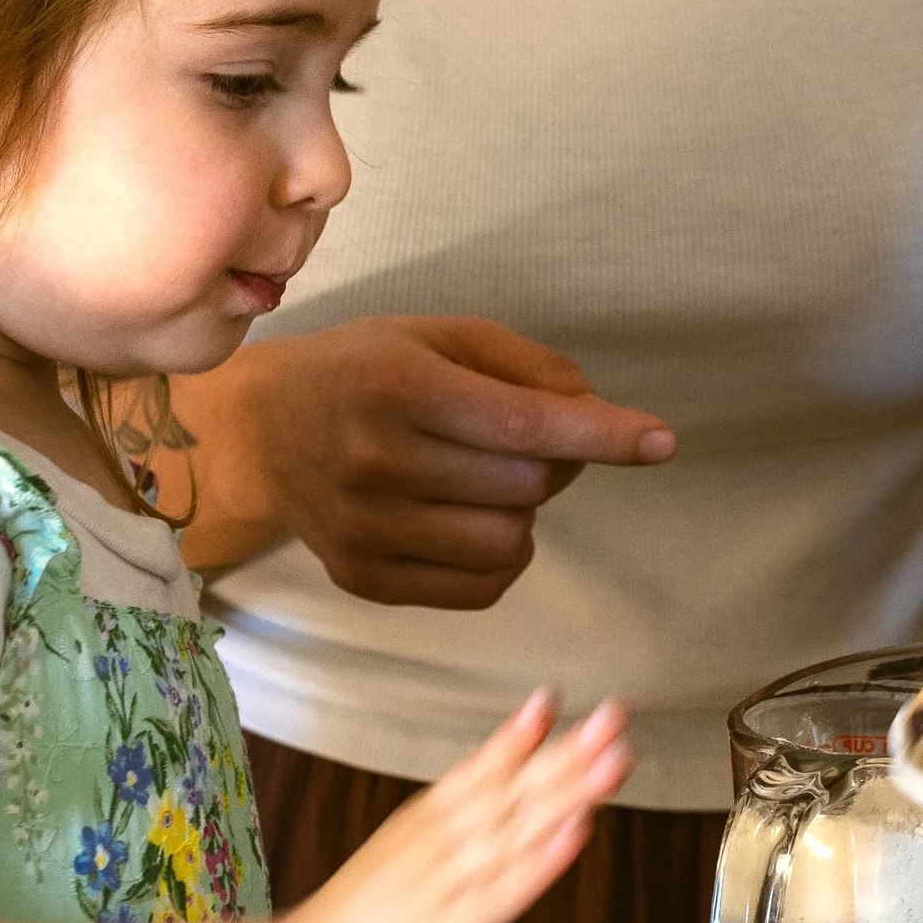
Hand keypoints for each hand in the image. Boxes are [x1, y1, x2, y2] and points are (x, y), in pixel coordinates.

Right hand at [173, 318, 674, 607]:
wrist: (263, 431)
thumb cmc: (366, 369)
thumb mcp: (439, 335)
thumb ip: (524, 366)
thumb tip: (594, 410)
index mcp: (398, 384)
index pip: (523, 424)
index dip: (601, 434)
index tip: (660, 440)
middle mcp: (376, 460)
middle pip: (527, 486)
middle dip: (554, 463)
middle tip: (527, 438)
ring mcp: (366, 529)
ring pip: (509, 542)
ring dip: (525, 511)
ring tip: (488, 477)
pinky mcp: (365, 579)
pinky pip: (481, 587)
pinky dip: (501, 555)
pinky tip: (471, 517)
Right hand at [280, 692, 630, 922]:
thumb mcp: (386, 867)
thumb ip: (425, 844)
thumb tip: (457, 828)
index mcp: (419, 826)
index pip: (479, 772)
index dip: (521, 736)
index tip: (556, 699)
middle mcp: (439, 844)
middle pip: (513, 789)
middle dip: (568, 752)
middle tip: (615, 716)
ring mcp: (449, 884)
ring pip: (520, 828)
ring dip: (571, 790)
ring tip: (614, 759)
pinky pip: (508, 890)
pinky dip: (545, 859)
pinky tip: (578, 831)